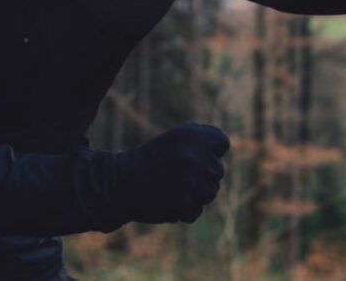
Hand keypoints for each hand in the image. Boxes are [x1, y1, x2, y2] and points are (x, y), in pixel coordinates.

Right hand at [112, 122, 229, 223]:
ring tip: (175, 187)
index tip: (191, 154)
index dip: (211, 151)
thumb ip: (204, 140)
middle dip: (202, 175)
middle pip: (218, 171)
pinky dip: (183, 211)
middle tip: (178, 173)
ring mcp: (189, 178)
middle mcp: (192, 154)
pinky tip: (168, 200)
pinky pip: (196, 211)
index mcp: (192, 135)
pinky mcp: (183, 201)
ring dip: (195, 195)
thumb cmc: (152, 158)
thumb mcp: (177, 137)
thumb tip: (224, 151)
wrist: (121, 181)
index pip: (222, 143)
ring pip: (211, 193)